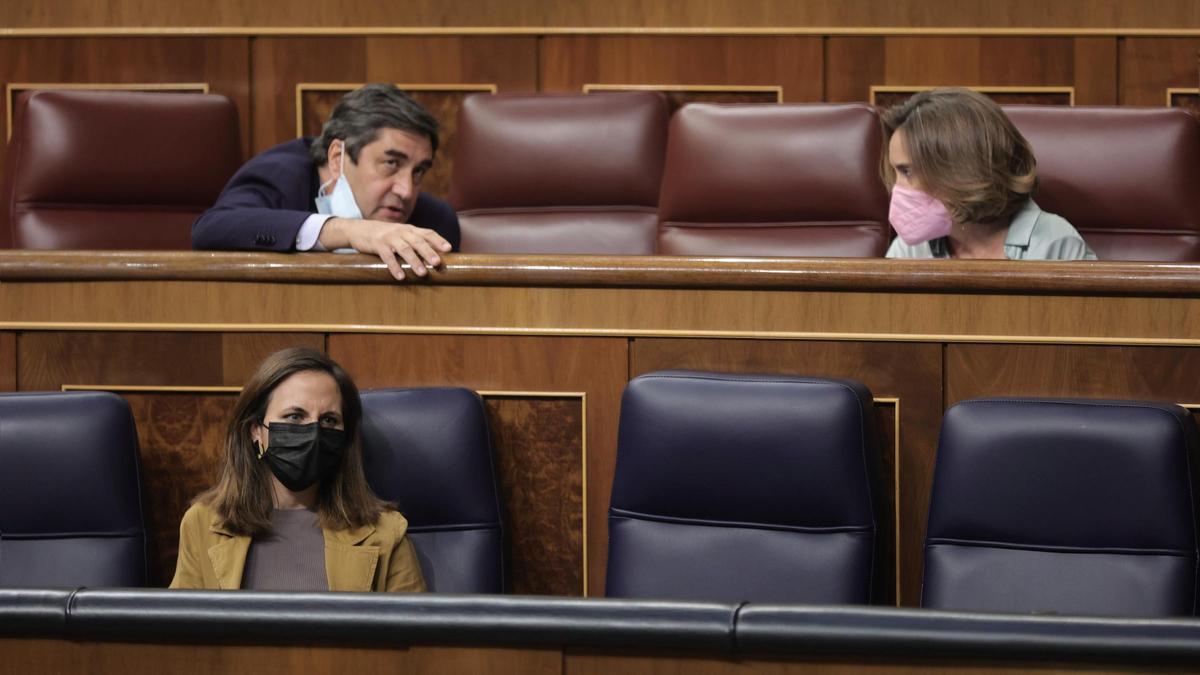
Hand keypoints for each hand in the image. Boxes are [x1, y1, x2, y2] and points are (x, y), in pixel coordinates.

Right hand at [321, 218, 451, 280]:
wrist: (358, 229)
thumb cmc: (385, 235)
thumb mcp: (401, 234)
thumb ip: (415, 242)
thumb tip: (436, 256)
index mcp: (410, 230)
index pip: (427, 233)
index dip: (438, 240)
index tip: (449, 249)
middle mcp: (401, 232)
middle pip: (418, 241)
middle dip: (428, 252)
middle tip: (438, 263)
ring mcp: (389, 237)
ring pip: (404, 249)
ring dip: (414, 261)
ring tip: (423, 273)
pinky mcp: (377, 245)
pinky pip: (387, 256)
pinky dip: (394, 266)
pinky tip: (400, 276)